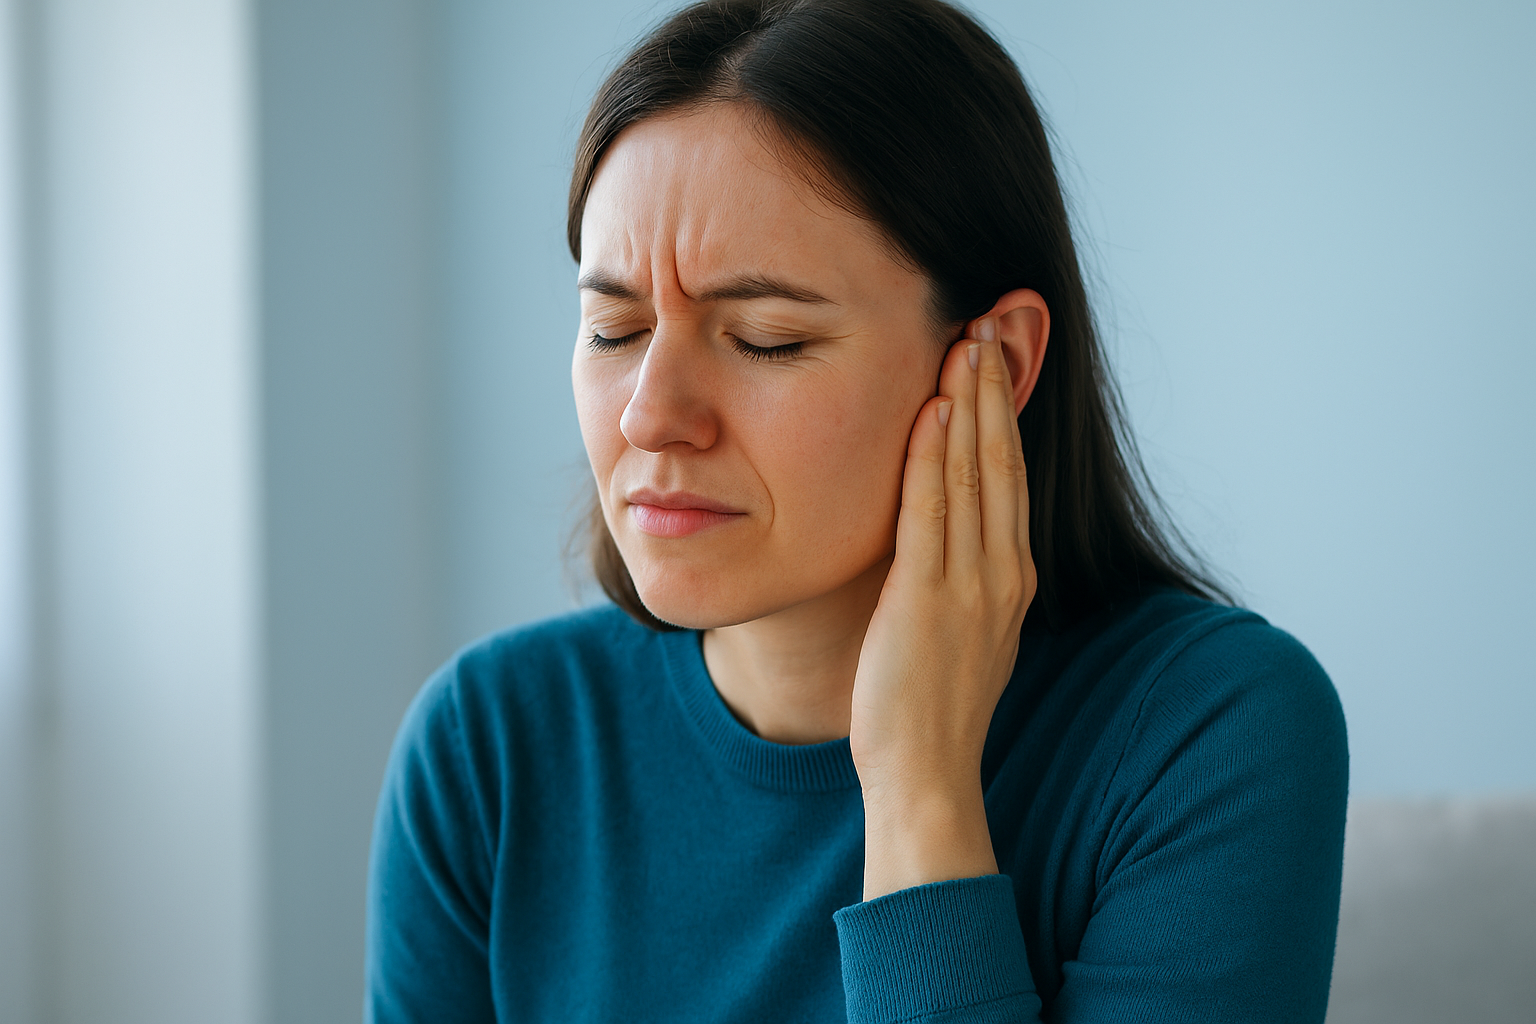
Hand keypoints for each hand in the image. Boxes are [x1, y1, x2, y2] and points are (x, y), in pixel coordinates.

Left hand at [849, 319, 1036, 899]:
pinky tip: (934, 409)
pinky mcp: (928, 599)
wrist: (926, 771)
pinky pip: (934, 513)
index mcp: (1011, 577)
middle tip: (990, 322)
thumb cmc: (932, 705)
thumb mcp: (962, 629)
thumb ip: (961, 575)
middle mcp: (1003, 572)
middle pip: (1003, 462)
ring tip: (969, 341)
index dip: (1004, 414)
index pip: (1009, 478)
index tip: (995, 358)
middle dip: (996, 390)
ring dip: (972, 404)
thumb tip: (945, 530)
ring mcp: (971, 585)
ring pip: (977, 475)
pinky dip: (936, 457)